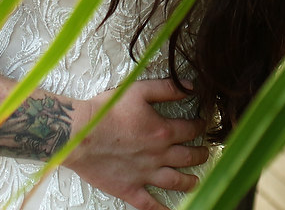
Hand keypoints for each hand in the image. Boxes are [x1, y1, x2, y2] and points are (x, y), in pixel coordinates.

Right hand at [64, 78, 209, 209]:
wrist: (80, 134)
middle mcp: (158, 155)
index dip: (200, 126)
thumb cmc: (106, 112)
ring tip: (195, 181)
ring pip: (175, 181)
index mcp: (162, 131)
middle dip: (200, 154)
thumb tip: (190, 86)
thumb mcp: (139, 91)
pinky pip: (149, 204)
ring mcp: (144, 174)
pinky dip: (161, 209)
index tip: (202, 125)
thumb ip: (167, 88)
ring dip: (189, 182)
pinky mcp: (129, 188)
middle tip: (204, 153)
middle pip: (188, 157)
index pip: (191, 130)